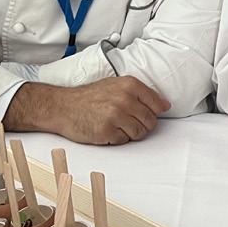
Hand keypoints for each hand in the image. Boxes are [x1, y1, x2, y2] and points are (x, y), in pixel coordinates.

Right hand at [5, 77, 170, 144]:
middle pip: (150, 121)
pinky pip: (124, 141)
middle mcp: (125, 99)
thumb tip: (165, 105)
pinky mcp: (106, 131)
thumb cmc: (89, 97)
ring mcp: (116, 115)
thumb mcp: (116, 85)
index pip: (157, 105)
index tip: (144, 114)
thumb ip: (141, 93)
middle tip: (126, 121)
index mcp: (130, 85)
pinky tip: (106, 130)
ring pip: (139, 133)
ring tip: (116, 125)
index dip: (153, 113)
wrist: (62, 106)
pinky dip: (117, 139)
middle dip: (141, 125)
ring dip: (130, 133)